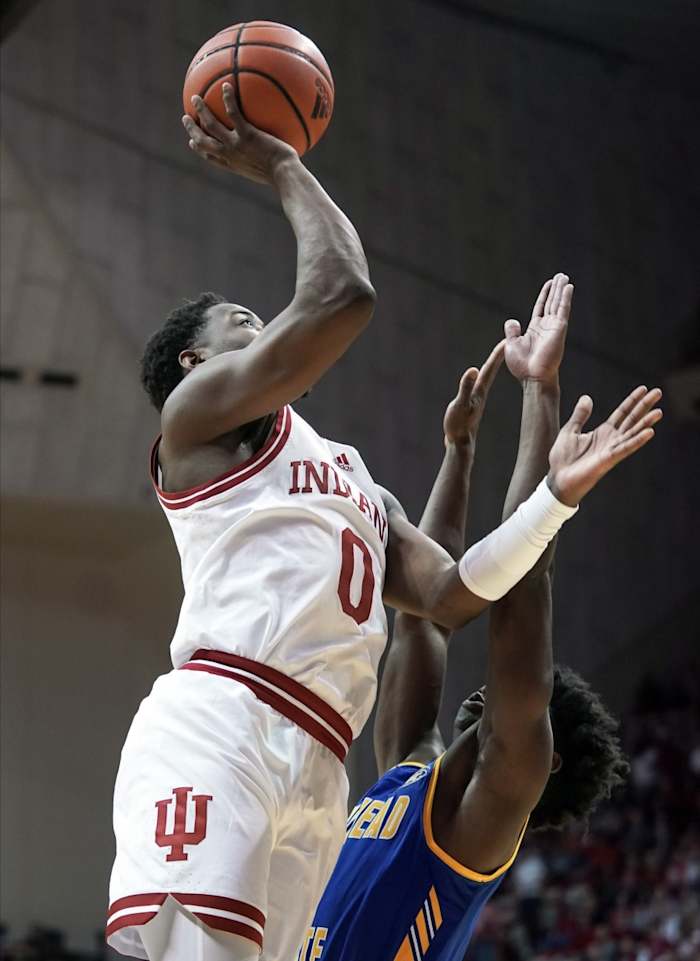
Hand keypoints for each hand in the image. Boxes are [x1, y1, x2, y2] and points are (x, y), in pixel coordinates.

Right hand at [182, 82, 297, 183]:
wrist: (285, 176)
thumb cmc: (284, 177)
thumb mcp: (271, 174)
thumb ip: (266, 163)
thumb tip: (277, 155)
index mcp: (233, 165)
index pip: (210, 158)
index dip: (199, 150)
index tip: (192, 143)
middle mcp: (230, 156)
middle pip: (202, 142)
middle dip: (191, 130)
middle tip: (185, 118)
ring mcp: (236, 145)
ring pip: (210, 125)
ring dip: (201, 111)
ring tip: (195, 98)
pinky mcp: (247, 135)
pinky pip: (234, 113)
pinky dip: (228, 99)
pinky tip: (226, 85)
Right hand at [443, 341, 504, 445]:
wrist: (459, 443)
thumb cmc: (458, 425)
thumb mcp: (460, 404)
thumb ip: (466, 388)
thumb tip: (473, 370)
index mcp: (479, 391)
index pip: (489, 369)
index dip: (496, 355)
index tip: (505, 341)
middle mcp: (480, 393)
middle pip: (490, 370)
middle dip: (497, 356)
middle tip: (506, 342)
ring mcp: (476, 399)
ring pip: (485, 377)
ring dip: (491, 365)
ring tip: (497, 355)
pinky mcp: (471, 403)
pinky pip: (478, 384)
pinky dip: (482, 376)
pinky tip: (480, 376)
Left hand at [505, 273, 572, 385]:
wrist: (532, 376)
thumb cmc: (522, 366)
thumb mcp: (512, 345)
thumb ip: (512, 331)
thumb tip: (511, 320)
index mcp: (535, 329)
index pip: (541, 307)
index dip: (545, 295)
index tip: (549, 283)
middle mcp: (546, 326)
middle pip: (552, 303)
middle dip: (556, 289)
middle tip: (561, 276)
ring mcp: (554, 327)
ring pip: (558, 304)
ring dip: (562, 290)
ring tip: (564, 277)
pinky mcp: (559, 329)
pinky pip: (563, 310)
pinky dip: (565, 298)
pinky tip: (568, 287)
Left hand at [547, 385, 662, 505]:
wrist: (557, 478)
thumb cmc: (563, 458)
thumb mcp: (570, 430)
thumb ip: (580, 415)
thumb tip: (587, 397)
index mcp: (603, 432)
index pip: (622, 413)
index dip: (632, 400)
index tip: (644, 388)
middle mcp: (611, 440)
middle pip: (632, 419)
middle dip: (644, 406)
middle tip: (658, 392)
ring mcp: (612, 450)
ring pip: (633, 433)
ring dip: (646, 423)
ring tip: (659, 412)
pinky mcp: (608, 460)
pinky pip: (625, 448)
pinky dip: (637, 440)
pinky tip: (649, 432)